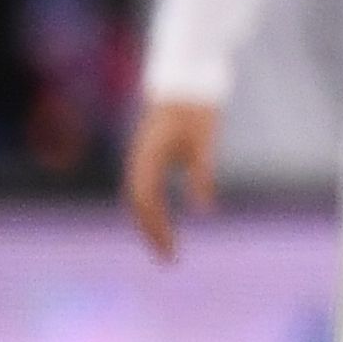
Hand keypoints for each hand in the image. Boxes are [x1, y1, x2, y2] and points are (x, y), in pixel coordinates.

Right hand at [124, 98, 216, 258]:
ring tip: (165, 246)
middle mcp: (138, 161)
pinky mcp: (147, 157)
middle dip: (151, 232)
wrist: (184, 83)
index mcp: (148, 158)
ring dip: (149, 223)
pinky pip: (143, 190)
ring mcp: (140, 159)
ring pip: (138, 199)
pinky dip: (150, 210)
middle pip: (138, 205)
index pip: (146, 202)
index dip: (157, 228)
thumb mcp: (204, 144)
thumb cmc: (197, 111)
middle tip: (168, 258)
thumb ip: (202, 176)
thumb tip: (205, 210)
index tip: (171, 250)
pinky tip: (161, 224)